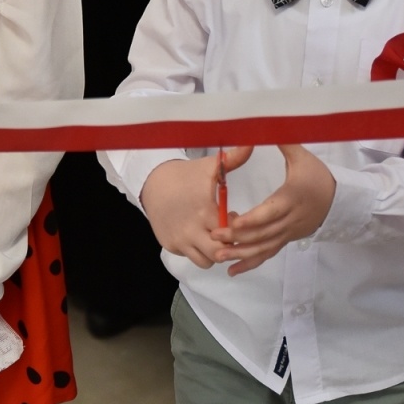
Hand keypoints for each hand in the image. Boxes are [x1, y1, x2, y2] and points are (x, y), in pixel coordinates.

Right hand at [139, 148, 251, 268]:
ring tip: (213, 235)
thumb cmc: (185, 175)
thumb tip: (252, 141)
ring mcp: (180, 241)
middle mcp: (192, 231)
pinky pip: (189, 256)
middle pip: (220, 253)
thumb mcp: (209, 167)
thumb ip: (233, 159)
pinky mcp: (170, 245)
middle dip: (227, 246)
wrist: (151, 182)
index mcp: (205, 212)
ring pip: (205, 261)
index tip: (235, 216)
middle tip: (227, 232)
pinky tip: (198, 235)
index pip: (232, 233)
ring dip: (213, 252)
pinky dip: (196, 250)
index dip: (239, 229)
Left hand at [211, 145, 335, 276]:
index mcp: (291, 198)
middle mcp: (290, 219)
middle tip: (214, 237)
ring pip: (264, 247)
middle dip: (239, 238)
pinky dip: (251, 263)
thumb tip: (267, 123)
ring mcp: (288, 233)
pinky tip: (232, 271)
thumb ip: (284, 142)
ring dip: (242, 254)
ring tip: (219, 256)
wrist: (341, 200)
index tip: (232, 221)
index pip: (270, 212)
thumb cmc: (318, 176)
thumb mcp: (302, 157)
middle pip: (263, 233)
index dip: (252, 219)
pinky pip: (268, 254)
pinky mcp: (286, 239)